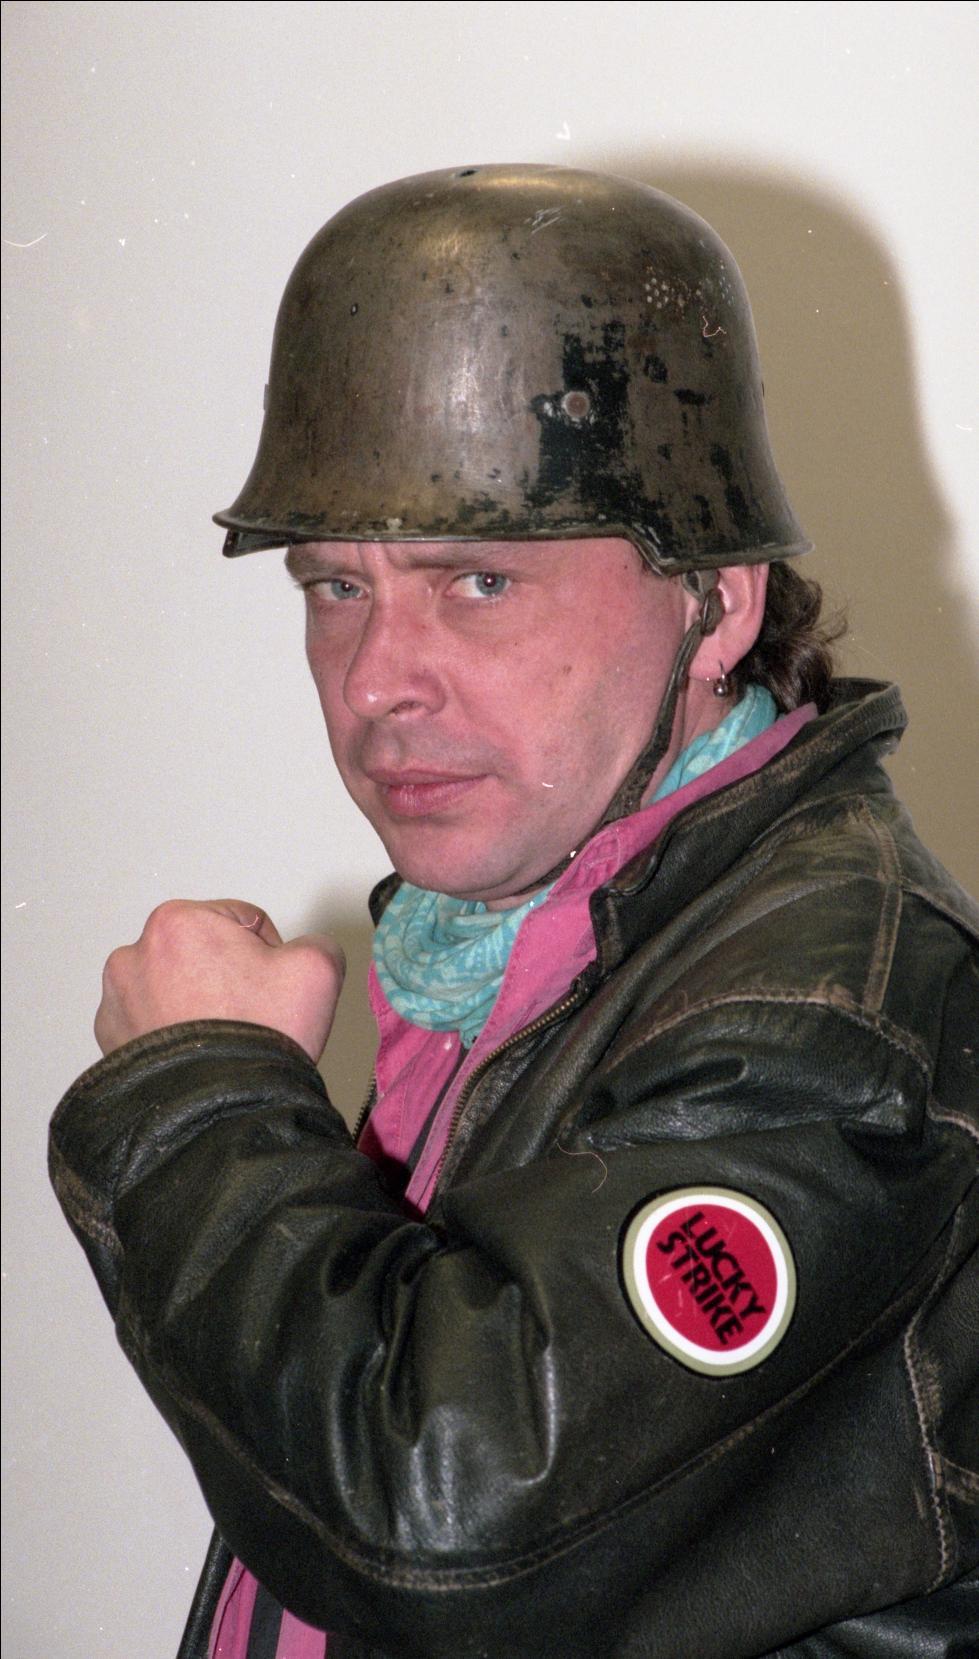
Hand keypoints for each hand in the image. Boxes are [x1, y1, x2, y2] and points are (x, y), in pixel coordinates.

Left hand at [94, 899, 344, 1062]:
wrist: (220, 1112)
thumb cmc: (257, 1037)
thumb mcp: (317, 968)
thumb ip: (316, 942)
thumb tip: (304, 954)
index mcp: (179, 920)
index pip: (243, 920)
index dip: (270, 954)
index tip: (273, 986)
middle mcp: (135, 954)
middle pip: (204, 952)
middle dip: (229, 976)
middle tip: (251, 1013)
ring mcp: (116, 1000)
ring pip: (175, 987)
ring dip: (197, 1003)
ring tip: (223, 1038)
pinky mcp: (110, 1040)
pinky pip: (151, 1023)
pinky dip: (173, 1034)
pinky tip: (199, 1054)